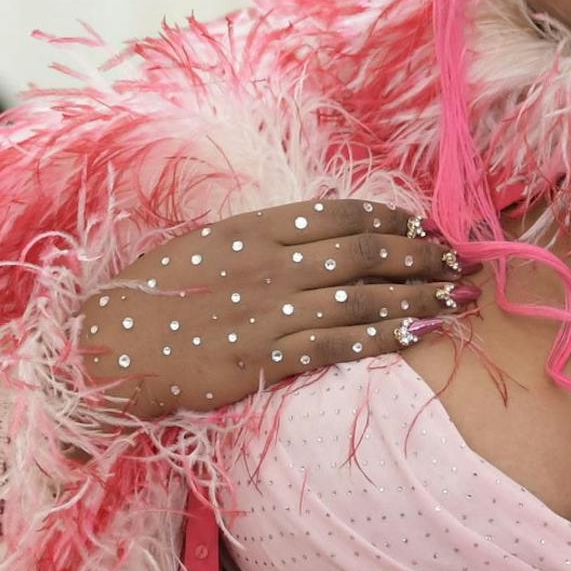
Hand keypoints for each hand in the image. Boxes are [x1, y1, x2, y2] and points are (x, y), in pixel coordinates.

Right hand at [79, 200, 477, 416]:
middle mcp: (269, 263)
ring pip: (363, 297)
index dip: (394, 219)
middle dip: (423, 255)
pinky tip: (421, 333)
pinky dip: (386, 337)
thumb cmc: (153, 298)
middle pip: (365, 251)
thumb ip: (262, 238)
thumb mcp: (206, 247)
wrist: (108, 350)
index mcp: (254, 227)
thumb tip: (318, 232)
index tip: (428, 227)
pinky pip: (340, 343)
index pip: (342, 213)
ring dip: (420, 296)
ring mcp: (269, 310)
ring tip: (460, 298)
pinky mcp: (266, 357)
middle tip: (463, 260)